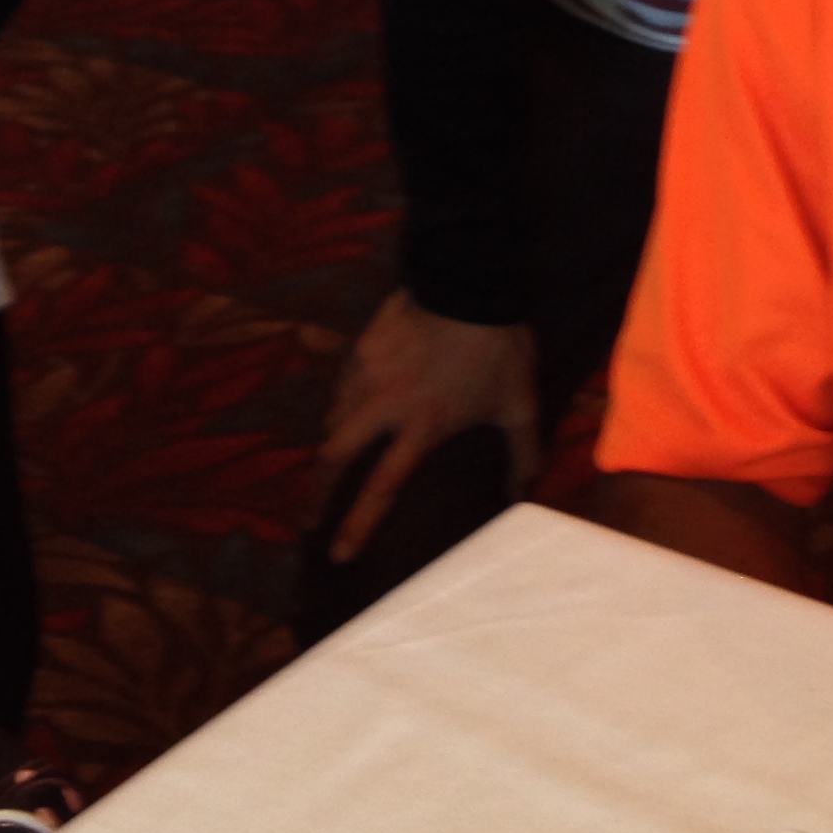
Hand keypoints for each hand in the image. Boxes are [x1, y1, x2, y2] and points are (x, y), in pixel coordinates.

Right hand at [315, 289, 536, 563]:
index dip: (357, 525)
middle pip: (334, 456)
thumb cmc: (498, 347)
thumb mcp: (519, 403)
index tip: (336, 552)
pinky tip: (352, 407)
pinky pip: (343, 385)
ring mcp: (367, 373)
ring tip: (334, 463)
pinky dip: (343, 405)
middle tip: (308, 518)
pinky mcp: (362, 346)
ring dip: (332, 446)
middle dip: (316, 493)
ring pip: (333, 419)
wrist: (471, 280)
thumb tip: (524, 492)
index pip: (381, 488)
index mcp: (421, 426)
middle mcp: (384, 405)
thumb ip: (522, 452)